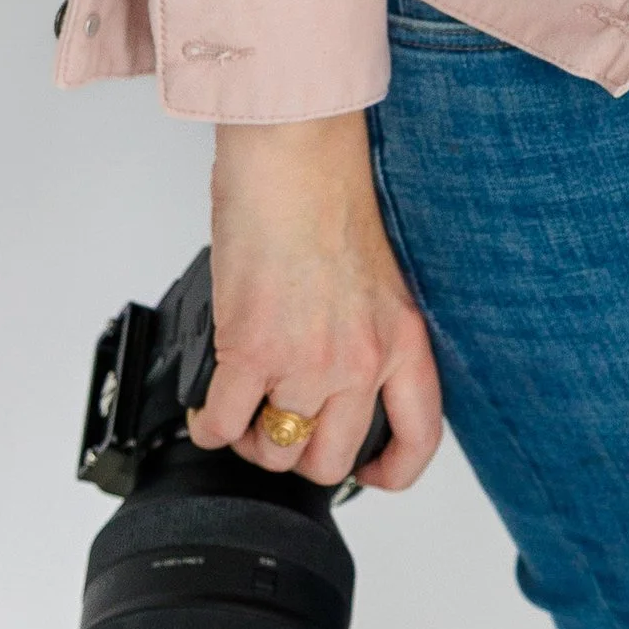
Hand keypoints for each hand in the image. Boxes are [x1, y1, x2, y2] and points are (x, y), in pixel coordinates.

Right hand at [187, 112, 442, 492]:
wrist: (295, 153)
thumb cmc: (328, 194)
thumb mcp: (374, 278)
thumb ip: (365, 333)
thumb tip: (335, 376)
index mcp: (402, 338)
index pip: (419, 436)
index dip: (394, 471)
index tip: (372, 476)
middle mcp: (361, 359)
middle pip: (329, 459)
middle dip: (299, 450)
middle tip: (278, 423)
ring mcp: (306, 361)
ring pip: (274, 448)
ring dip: (250, 437)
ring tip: (241, 407)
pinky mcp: (251, 350)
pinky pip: (223, 424)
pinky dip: (209, 424)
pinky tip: (209, 405)